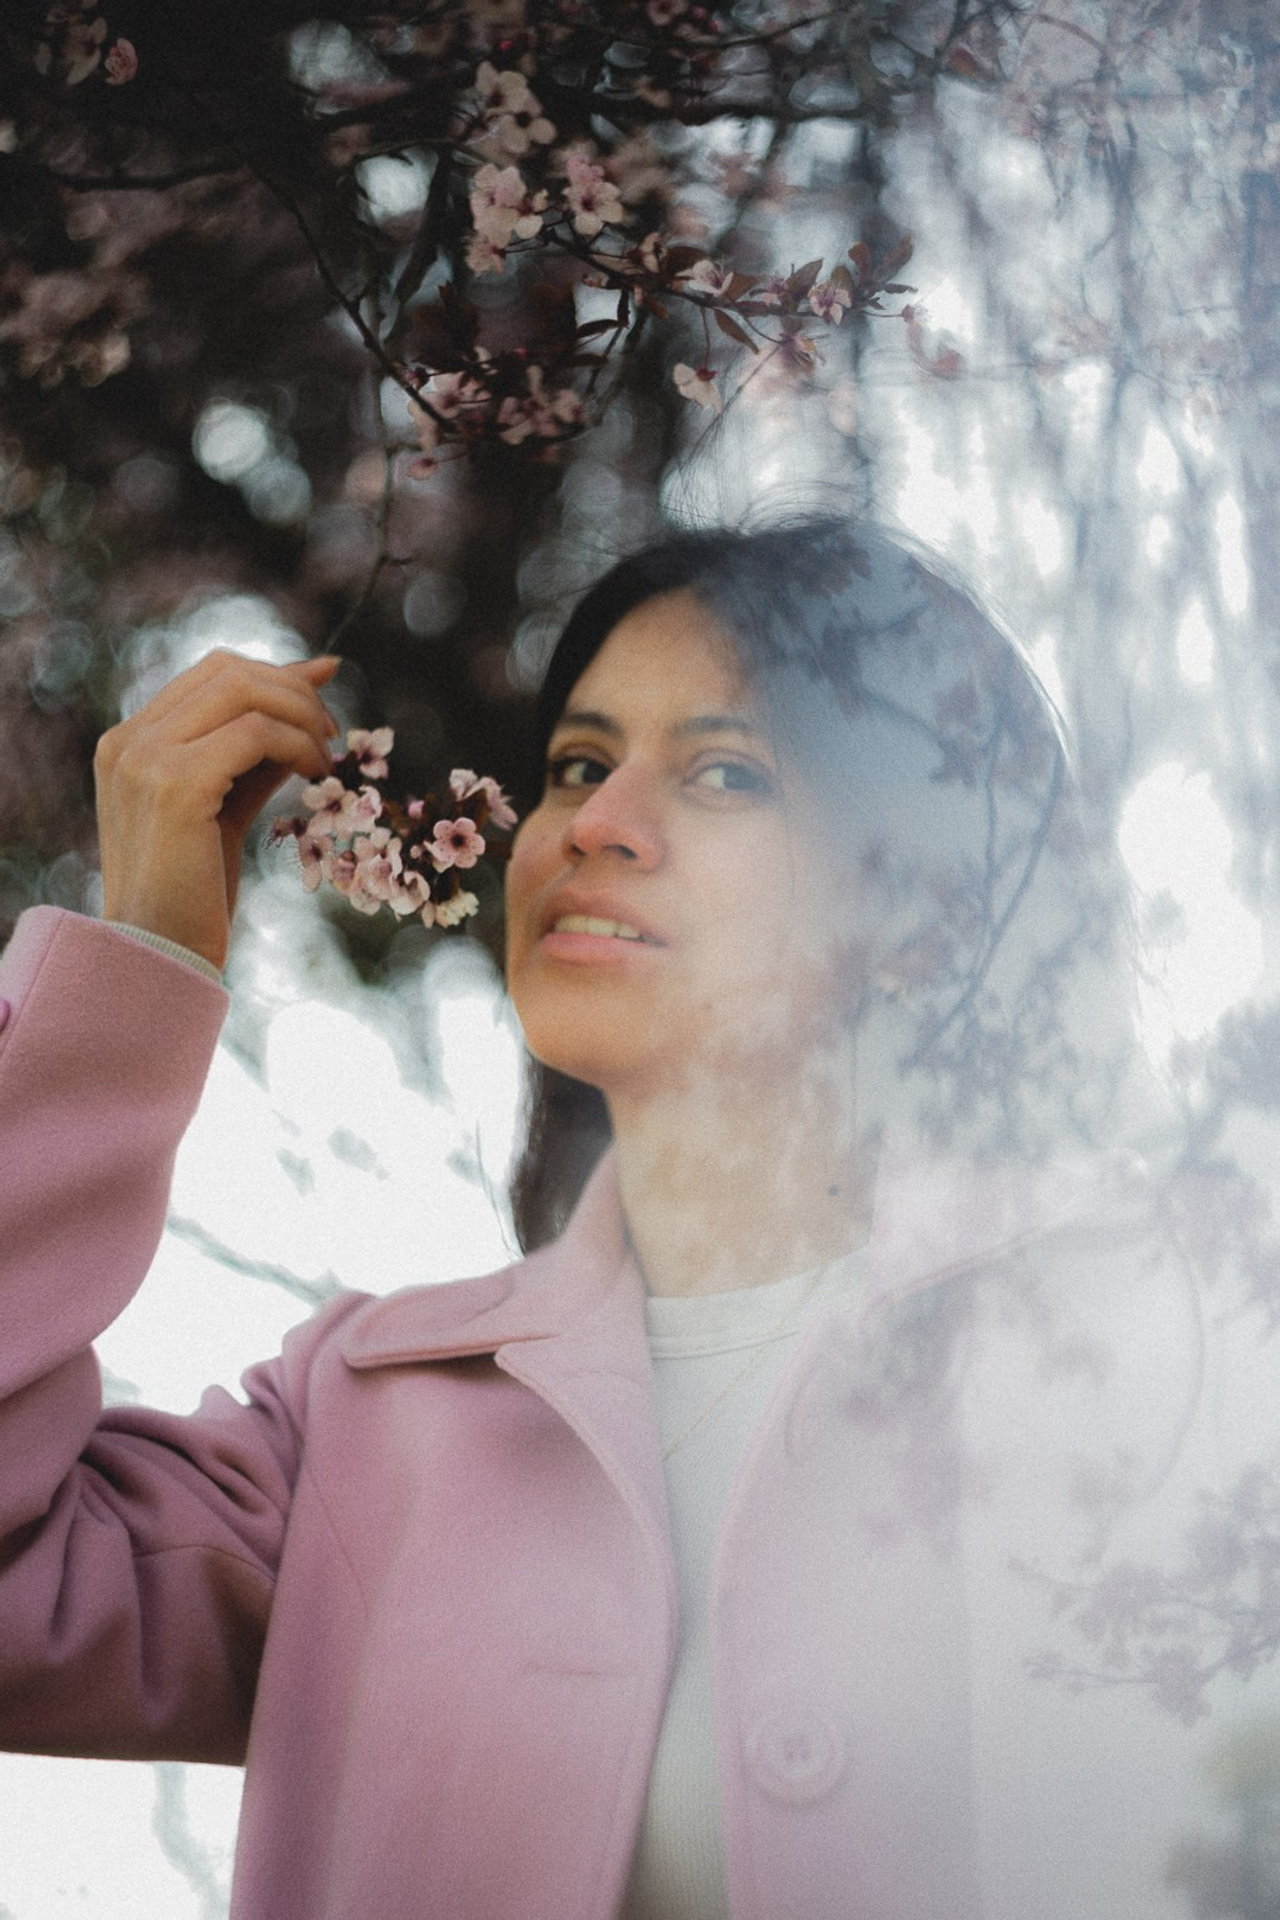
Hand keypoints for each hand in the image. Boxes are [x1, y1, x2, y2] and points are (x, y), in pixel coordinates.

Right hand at [94, 649, 341, 970]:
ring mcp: (145, 758)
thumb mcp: (226, 805)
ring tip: (327, 758)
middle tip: (331, 733)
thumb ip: (258, 751)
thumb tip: (314, 687)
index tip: (324, 695)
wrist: (159, 955)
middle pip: (228, 671)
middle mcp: (128, 741)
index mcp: (130, 743)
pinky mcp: (175, 784)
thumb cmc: (193, 892)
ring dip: (301, 716)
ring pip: (243, 691)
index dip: (275, 675)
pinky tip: (316, 775)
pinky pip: (255, 733)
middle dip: (293, 691)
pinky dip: (298, 745)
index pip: (211, 675)